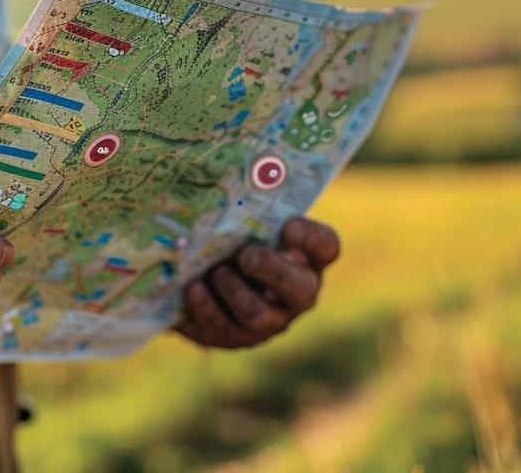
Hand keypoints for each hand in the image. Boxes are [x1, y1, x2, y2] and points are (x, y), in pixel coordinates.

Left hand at [176, 217, 338, 348]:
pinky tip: (193, 287)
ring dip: (235, 291)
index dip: (311, 238)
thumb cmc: (235, 240)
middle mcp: (296, 295)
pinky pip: (222, 328)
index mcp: (307, 258)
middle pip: (301, 290)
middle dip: (272, 271)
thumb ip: (251, 212)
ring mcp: (268, 321)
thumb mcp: (249, 225)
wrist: (204, 278)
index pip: (326, 246)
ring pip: (258, 316)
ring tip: (217, 271)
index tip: (288, 225)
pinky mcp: (234, 337)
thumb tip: (228, 184)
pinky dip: (205, 306)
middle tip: (246, 254)